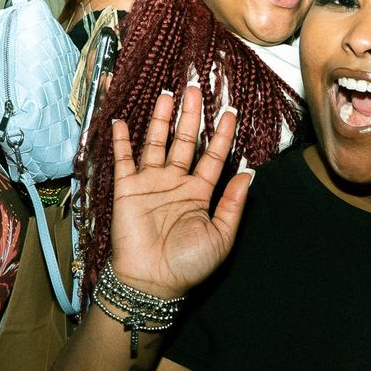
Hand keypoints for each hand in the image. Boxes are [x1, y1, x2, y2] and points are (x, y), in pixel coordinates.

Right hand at [109, 85, 252, 298]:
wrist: (151, 282)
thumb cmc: (188, 264)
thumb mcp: (221, 236)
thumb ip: (233, 203)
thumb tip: (249, 173)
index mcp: (199, 193)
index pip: (213, 156)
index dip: (222, 134)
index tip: (230, 112)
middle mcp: (175, 183)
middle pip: (185, 141)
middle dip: (191, 115)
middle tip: (195, 88)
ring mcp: (150, 184)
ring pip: (156, 143)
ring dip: (161, 119)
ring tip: (167, 94)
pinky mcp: (127, 189)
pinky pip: (123, 160)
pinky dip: (122, 140)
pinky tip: (122, 121)